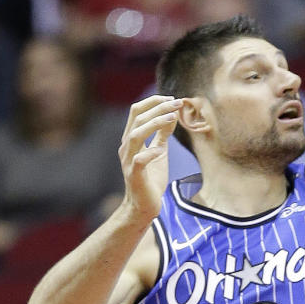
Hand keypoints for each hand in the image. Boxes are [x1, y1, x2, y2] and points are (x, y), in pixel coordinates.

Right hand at [118, 95, 181, 222]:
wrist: (144, 205)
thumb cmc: (151, 177)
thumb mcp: (159, 151)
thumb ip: (162, 134)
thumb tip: (172, 115)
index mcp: (131, 139)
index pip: (137, 111)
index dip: (153, 102)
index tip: (172, 98)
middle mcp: (126, 147)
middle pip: (137, 119)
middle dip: (158, 107)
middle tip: (177, 103)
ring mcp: (128, 161)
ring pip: (134, 135)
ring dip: (154, 123)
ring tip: (172, 117)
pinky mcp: (134, 175)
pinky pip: (138, 160)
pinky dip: (150, 153)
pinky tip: (161, 150)